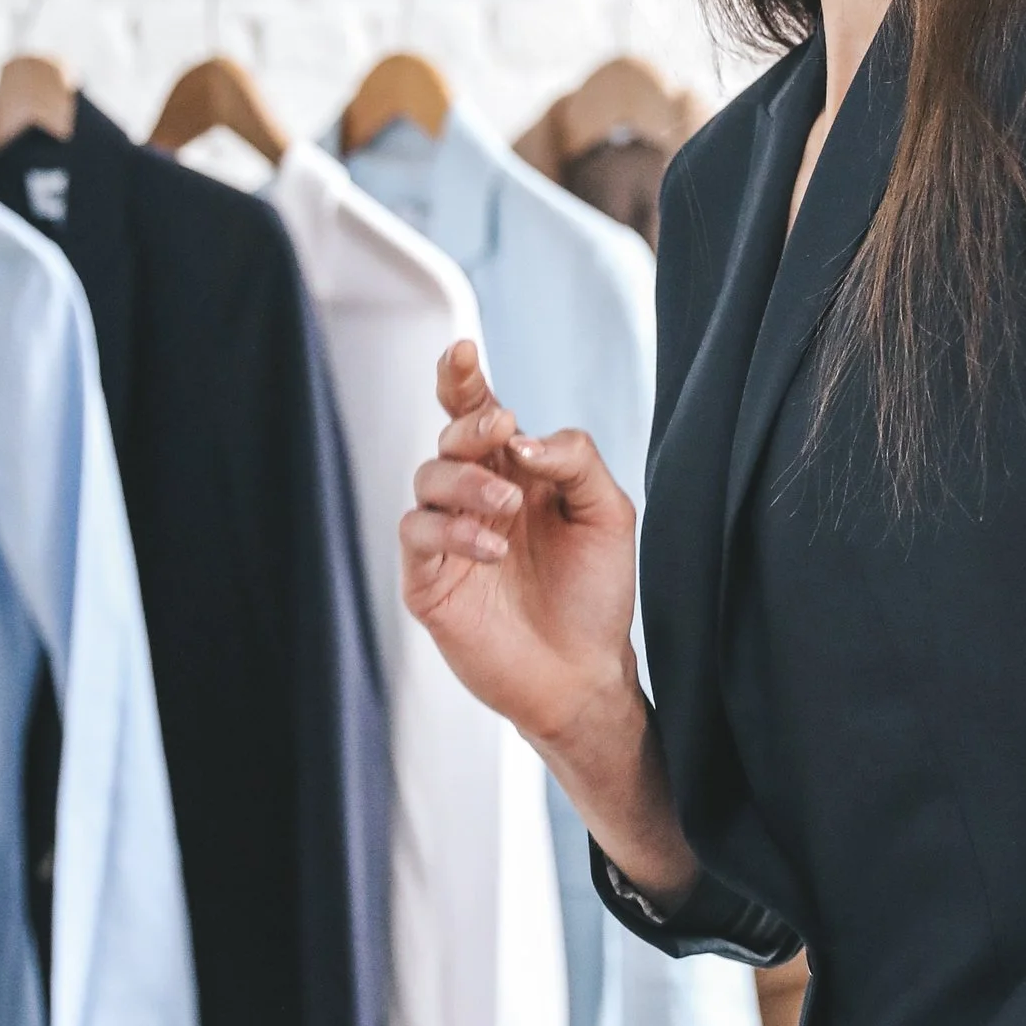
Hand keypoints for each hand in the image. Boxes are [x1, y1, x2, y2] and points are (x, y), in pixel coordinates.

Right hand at [400, 339, 641, 753]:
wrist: (584, 673)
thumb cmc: (597, 592)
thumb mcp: (608, 513)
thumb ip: (575, 460)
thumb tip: (521, 438)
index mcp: (516, 472)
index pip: (478, 414)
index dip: (462, 379)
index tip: (463, 352)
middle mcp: (476, 497)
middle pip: (450, 437)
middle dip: (470, 426)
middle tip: (501, 430)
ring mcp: (448, 538)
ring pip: (428, 478)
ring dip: (467, 480)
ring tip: (508, 507)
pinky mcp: (428, 579)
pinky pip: (417, 534)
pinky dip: (451, 530)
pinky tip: (492, 548)